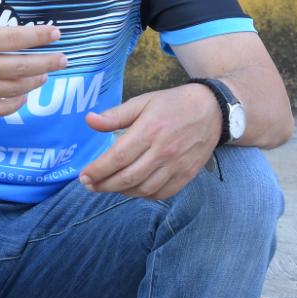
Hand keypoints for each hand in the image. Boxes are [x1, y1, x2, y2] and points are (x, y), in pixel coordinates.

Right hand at [0, 0, 66, 115]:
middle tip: (63, 58)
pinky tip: (23, 95)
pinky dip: (16, 103)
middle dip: (47, 62)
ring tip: (46, 74)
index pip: (13, 38)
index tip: (55, 33)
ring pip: (14, 88)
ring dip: (35, 81)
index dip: (38, 36)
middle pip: (21, 66)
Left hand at [79, 84, 220, 199]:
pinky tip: (132, 189)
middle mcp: (163, 151)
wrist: (213, 110)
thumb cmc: (172, 104)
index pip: (118, 157)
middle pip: (128, 178)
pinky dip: (144, 195)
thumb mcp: (142, 102)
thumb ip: (115, 115)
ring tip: (108, 186)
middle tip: (90, 185)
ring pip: (144, 189)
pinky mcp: (187, 174)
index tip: (84, 176)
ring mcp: (177, 165)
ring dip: (122, 192)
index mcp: (149, 130)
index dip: (98, 170)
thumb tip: (89, 121)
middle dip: (104, 185)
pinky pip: (162, 193)